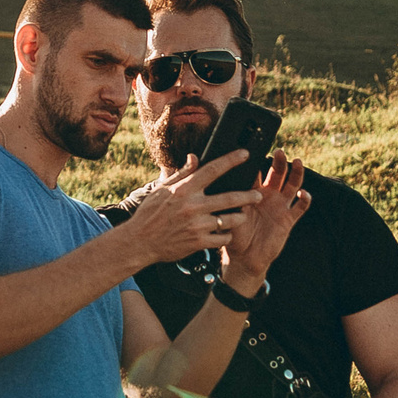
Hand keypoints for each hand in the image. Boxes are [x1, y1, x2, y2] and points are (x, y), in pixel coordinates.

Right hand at [119, 149, 260, 265]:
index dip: (232, 160)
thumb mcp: (163, 189)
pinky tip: (225, 232)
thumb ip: (182, 173)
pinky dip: (226, 235)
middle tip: (258, 194)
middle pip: (230, 197)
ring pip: (230, 220)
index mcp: (184, 189)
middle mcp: (193, 206)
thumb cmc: (150, 214)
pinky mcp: (199, 242)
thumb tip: (195, 157)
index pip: (213, 169)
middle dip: (249, 195)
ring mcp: (197, 226)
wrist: (140, 242)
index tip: (245, 154)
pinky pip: (222, 238)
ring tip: (242, 215)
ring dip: (240, 217)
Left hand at [220, 151, 311, 289]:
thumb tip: (222, 188)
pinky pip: (300, 207)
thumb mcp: (228, 215)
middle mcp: (268, 196)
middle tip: (280, 151)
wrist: (244, 258)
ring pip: (291, 185)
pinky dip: (304, 199)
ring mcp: (280, 206)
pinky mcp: (288, 219)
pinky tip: (303, 193)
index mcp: (252, 192)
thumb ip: (228, 200)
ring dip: (296, 173)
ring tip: (296, 162)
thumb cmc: (233, 236)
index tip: (258, 149)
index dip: (258, 161)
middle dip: (279, 162)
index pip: (256, 172)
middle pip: (277, 174)